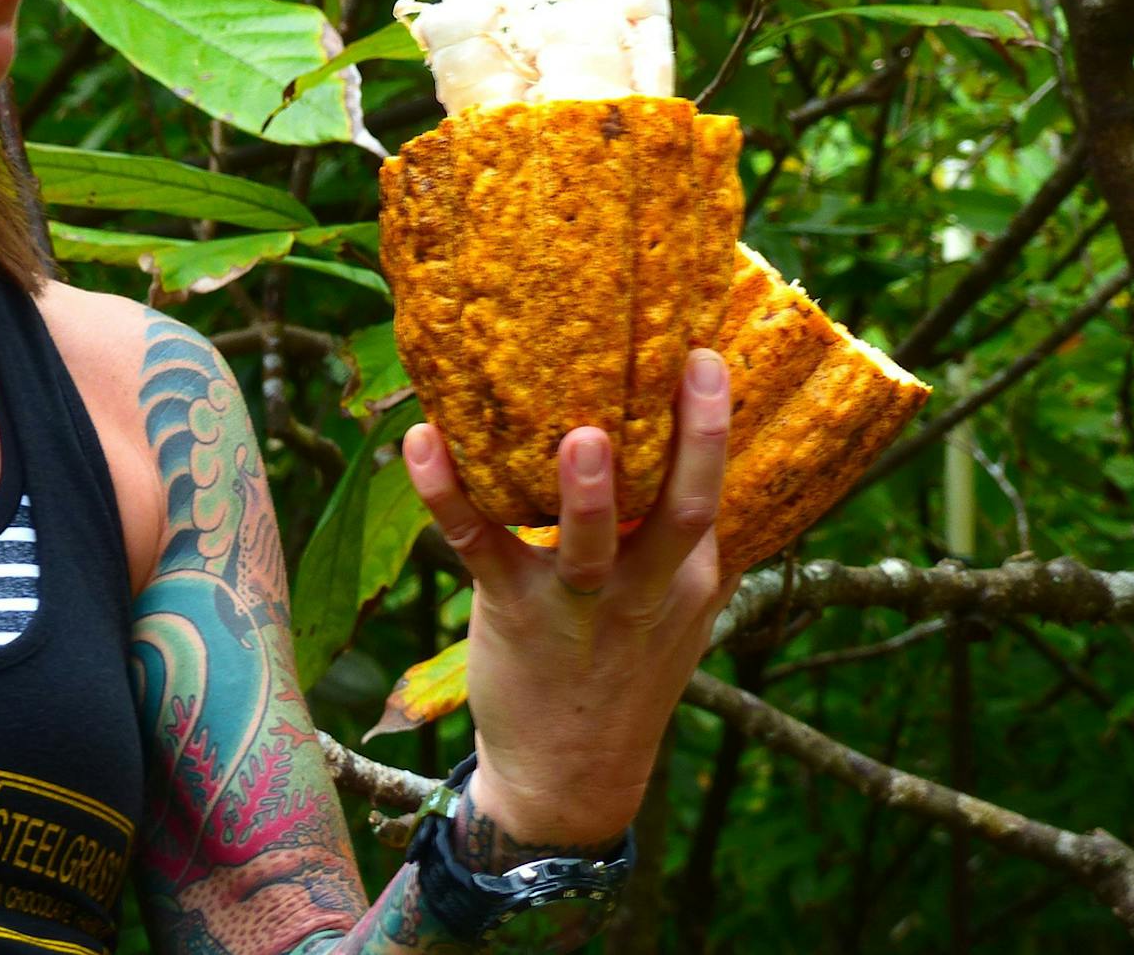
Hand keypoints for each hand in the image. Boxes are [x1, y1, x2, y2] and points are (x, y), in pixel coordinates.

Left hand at [402, 348, 736, 849]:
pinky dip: (445, 493)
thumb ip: (691, 544)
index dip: (712, 425)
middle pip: (680, 511)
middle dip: (694, 439)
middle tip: (693, 365)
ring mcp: (575, 603)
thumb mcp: (678, 614)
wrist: (570, 779)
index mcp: (686, 577)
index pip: (708, 492)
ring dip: (581, 492)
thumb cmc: (623, 672)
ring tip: (580, 438)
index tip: (707, 354)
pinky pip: (478, 546)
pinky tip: (421, 440)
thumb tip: (710, 453)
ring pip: (583, 543)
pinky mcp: (511, 612)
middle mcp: (642, 589)